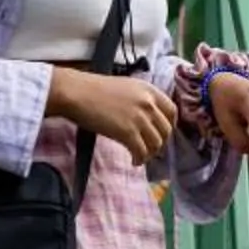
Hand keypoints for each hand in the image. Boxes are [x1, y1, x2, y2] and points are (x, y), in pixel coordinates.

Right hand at [49, 68, 179, 162]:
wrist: (77, 93)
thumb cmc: (93, 89)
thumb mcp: (125, 87)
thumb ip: (140, 100)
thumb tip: (146, 118)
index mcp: (149, 90)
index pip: (171, 111)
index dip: (169, 125)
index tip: (162, 133)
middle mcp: (148, 103)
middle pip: (166, 130)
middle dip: (160, 142)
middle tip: (151, 149)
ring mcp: (140, 118)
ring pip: (156, 143)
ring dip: (150, 153)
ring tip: (141, 156)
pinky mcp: (128, 132)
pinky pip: (142, 152)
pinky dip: (140, 159)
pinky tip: (134, 161)